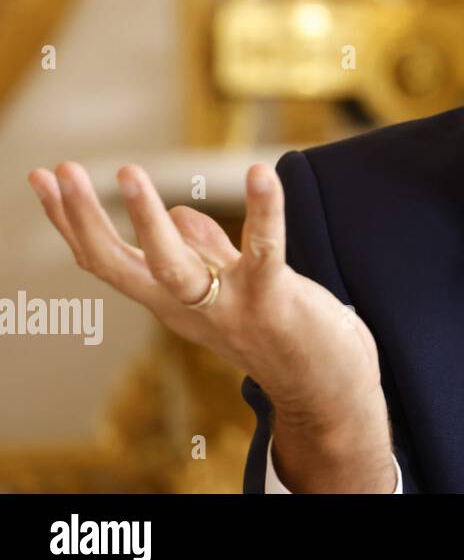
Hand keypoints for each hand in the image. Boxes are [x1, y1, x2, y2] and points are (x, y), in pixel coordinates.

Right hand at [28, 161, 394, 490]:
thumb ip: (206, 250)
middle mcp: (189, 306)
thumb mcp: (231, 289)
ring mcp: (228, 307)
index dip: (71, 222)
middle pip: (120, 265)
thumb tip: (179, 211)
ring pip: (174, 265)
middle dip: (85, 219)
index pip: (106, 261)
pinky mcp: (274, 300)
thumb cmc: (279, 332)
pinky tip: (259, 173)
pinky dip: (264, 209)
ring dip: (147, 219)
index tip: (43, 178)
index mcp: (172, 300)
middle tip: (61, 171)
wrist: (325, 388)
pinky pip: (265, 250)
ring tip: (127, 171)